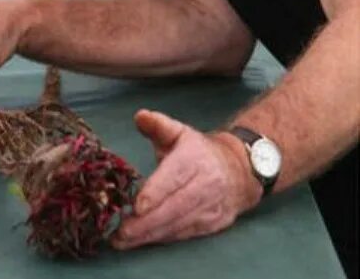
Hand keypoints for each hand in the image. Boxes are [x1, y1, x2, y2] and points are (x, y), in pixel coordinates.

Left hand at [112, 110, 260, 249]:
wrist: (239, 170)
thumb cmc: (199, 150)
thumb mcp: (180, 132)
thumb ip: (158, 125)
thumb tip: (140, 116)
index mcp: (195, 159)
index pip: (175, 178)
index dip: (156, 193)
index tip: (137, 205)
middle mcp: (206, 185)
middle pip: (175, 207)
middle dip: (147, 222)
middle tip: (121, 231)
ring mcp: (211, 207)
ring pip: (179, 225)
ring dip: (151, 235)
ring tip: (123, 241)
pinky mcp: (212, 225)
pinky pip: (185, 235)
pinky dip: (163, 239)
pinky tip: (142, 242)